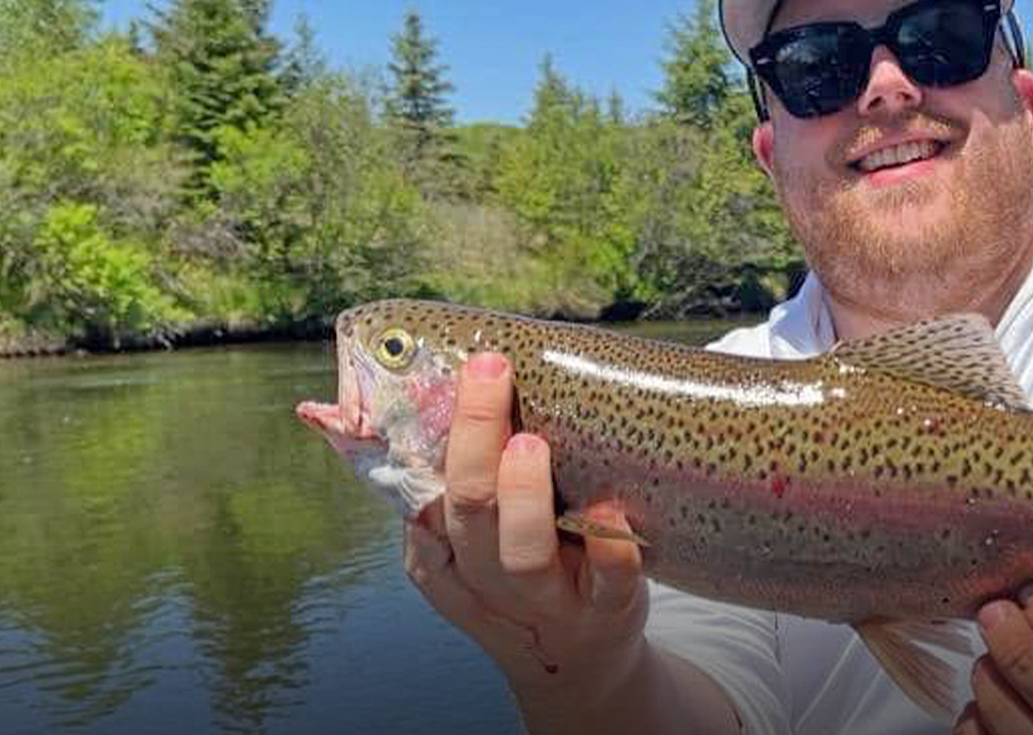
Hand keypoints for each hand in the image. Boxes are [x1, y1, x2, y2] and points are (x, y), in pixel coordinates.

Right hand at [403, 352, 648, 704]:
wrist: (580, 663)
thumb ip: (455, 482)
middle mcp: (489, 579)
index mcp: (447, 553)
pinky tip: (611, 512)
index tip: (447, 370)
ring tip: (531, 444)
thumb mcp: (478, 544)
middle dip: (474, 440)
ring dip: (523, 496)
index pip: (421, 494)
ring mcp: (548, 600)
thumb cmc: (526, 577)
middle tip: (490, 374)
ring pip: (521, 553)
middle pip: (467, 512)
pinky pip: (608, 583)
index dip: (426, 435)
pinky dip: (610, 550)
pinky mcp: (606, 612)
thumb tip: (435, 384)